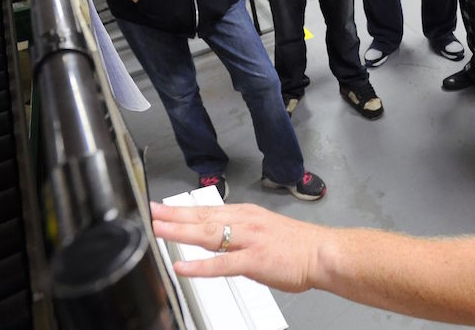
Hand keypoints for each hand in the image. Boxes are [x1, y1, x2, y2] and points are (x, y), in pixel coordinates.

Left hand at [150, 201, 317, 292]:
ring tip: (159, 230)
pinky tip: (182, 266)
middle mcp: (246, 222)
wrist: (323, 253)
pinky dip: (200, 266)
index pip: (208, 209)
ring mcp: (250, 240)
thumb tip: (220, 238)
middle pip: (203, 217)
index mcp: (248, 214)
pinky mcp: (255, 260)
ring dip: (181, 232)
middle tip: (150, 212)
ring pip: (209, 234)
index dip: (182, 209)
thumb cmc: (299, 245)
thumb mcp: (266, 228)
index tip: (161, 208)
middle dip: (174, 215)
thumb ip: (241, 232)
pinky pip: (222, 264)